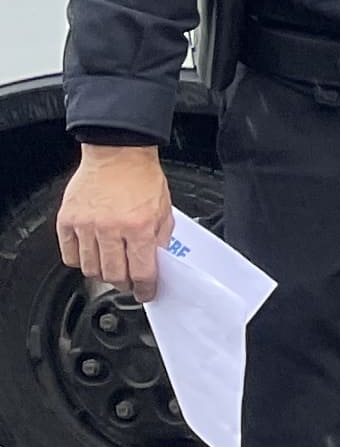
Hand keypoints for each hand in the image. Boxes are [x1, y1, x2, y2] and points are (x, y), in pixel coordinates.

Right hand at [55, 143, 171, 297]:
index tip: (146, 293)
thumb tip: (157, 265)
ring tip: (111, 268)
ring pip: (90, 269)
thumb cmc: (142, 178)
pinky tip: (91, 255)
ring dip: (102, 274)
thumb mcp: (165, 211)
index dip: (145, 289)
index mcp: (139, 227)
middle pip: (114, 276)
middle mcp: (111, 228)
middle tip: (129, 282)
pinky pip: (69, 254)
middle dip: (125, 284)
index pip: (142, 273)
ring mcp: (86, 225)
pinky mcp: (67, 220)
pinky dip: (80, 260)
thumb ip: (161, 240)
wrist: (117, 153)